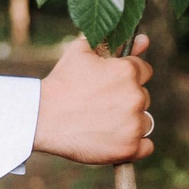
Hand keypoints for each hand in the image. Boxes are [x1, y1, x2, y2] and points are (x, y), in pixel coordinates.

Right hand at [33, 33, 153, 164]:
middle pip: (144, 97)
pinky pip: (146, 147)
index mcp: (127, 71)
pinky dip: (134, 145)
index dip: (127, 77)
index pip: (144, 71)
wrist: (42, 118)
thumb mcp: (81, 52)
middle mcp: (135, 97)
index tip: (111, 86)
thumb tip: (143, 39)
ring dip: (131, 123)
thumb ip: (114, 44)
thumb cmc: (61, 82)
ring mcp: (133, 124)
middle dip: (127, 100)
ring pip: (144, 122)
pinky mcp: (129, 148)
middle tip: (100, 106)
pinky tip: (115, 140)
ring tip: (103, 123)